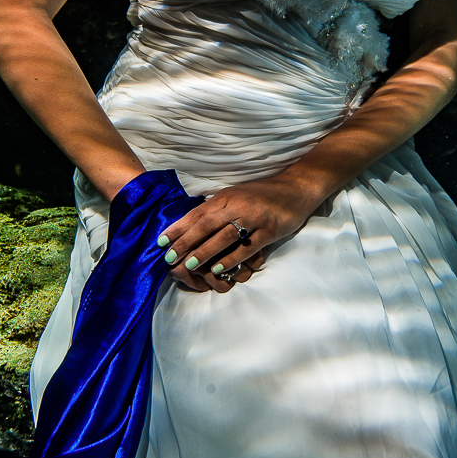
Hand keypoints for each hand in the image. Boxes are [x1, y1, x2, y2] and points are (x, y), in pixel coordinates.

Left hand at [157, 174, 322, 292]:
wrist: (296, 188)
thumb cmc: (261, 194)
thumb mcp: (236, 195)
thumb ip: (216, 208)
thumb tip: (190, 224)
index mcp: (226, 196)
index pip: (197, 213)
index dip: (177, 228)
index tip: (160, 242)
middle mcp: (238, 205)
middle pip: (206, 226)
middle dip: (185, 243)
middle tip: (169, 258)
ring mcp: (254, 218)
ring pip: (224, 237)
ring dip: (205, 252)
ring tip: (189, 265)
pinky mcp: (270, 230)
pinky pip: (247, 247)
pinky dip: (231, 259)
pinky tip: (219, 269)